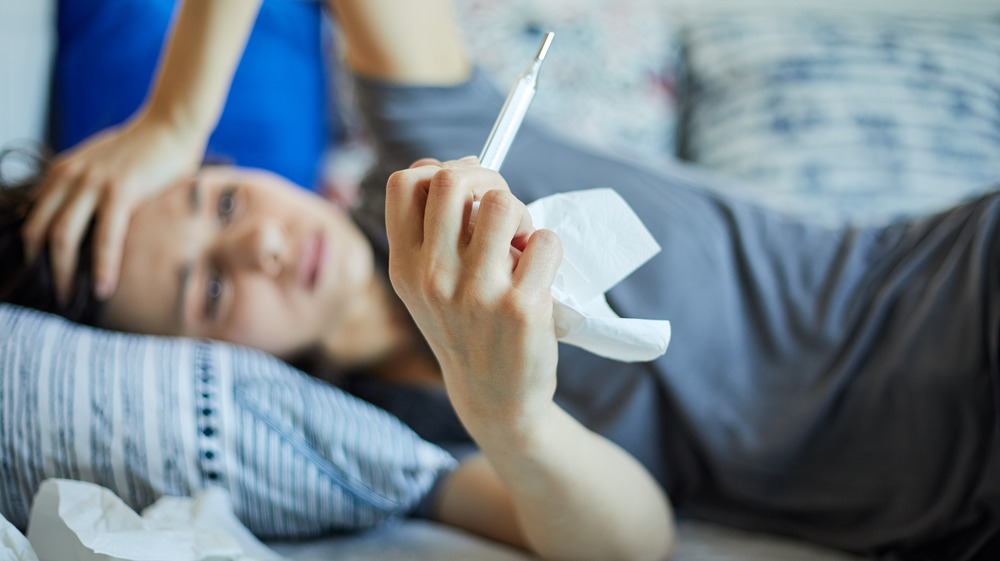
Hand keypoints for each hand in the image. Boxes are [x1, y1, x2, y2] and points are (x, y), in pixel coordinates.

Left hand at [22, 114, 205, 302]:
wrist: (172, 123)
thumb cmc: (146, 148)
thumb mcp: (102, 165)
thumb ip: (87, 187)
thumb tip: (86, 222)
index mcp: (62, 172)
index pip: (33, 217)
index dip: (33, 250)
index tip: (42, 276)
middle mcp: (69, 176)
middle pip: (38, 230)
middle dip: (39, 267)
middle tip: (51, 294)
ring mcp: (93, 183)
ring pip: (62, 236)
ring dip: (62, 273)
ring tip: (70, 298)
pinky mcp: (121, 191)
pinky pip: (105, 237)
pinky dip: (103, 266)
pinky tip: (104, 288)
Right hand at [385, 158, 563, 437]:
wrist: (494, 397)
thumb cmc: (466, 328)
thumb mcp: (427, 285)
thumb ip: (433, 229)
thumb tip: (463, 164)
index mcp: (405, 266)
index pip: (405, 183)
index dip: (440, 169)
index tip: (466, 190)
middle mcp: (434, 277)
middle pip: (454, 180)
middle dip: (488, 181)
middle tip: (502, 212)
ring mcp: (477, 293)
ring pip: (503, 204)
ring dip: (521, 215)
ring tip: (521, 245)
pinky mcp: (521, 307)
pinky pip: (545, 240)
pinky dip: (548, 248)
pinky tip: (538, 275)